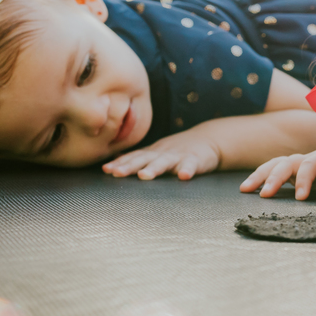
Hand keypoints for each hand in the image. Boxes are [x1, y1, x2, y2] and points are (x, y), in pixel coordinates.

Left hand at [102, 127, 220, 179]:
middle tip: (116, 172)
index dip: (120, 163)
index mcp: (153, 153)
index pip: (133, 158)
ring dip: (154, 168)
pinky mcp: (196, 160)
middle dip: (130, 166)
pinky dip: (187, 170)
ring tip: (144, 175)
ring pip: (165, 162)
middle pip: (144, 159)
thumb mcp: (157, 151)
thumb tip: (115, 158)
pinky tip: (184, 176)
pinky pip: (191, 165)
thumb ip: (138, 157)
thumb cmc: (179, 149)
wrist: (209, 139)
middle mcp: (163, 153)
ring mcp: (179, 156)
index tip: (106, 170)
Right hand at [239, 132, 315, 199]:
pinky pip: (273, 171)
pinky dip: (260, 177)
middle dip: (274, 177)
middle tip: (264, 194)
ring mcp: (298, 164)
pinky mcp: (293, 171)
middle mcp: (307, 158)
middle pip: (286, 163)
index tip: (300, 197)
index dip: (304, 180)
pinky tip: (247, 188)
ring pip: (275, 165)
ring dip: (260, 175)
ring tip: (245, 189)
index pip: (309, 165)